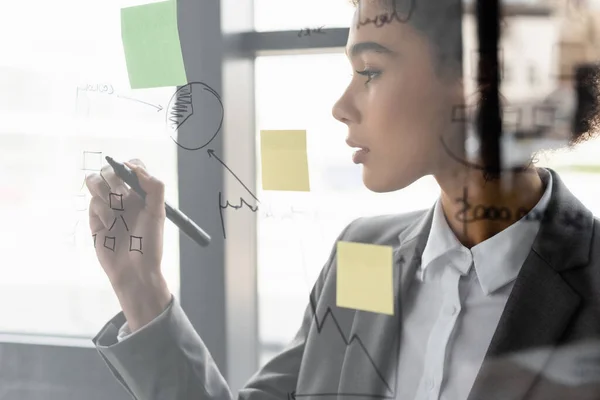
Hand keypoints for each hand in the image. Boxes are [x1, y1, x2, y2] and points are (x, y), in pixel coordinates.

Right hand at [86, 159, 170, 330]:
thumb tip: (133, 166)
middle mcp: (125, 197)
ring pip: (96, 182)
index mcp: (142, 193)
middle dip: (114, 181)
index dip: (128, 166)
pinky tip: (110, 226)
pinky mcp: (95, 218)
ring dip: (104, 193)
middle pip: (109, 171)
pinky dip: (101, 212)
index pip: (132, 167)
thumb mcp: (158, 213)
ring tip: (116, 211)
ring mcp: (108, 206)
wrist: (134, 271)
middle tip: (122, 199)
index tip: (130, 176)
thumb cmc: (150, 243)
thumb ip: (154, 187)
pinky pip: (92, 203)